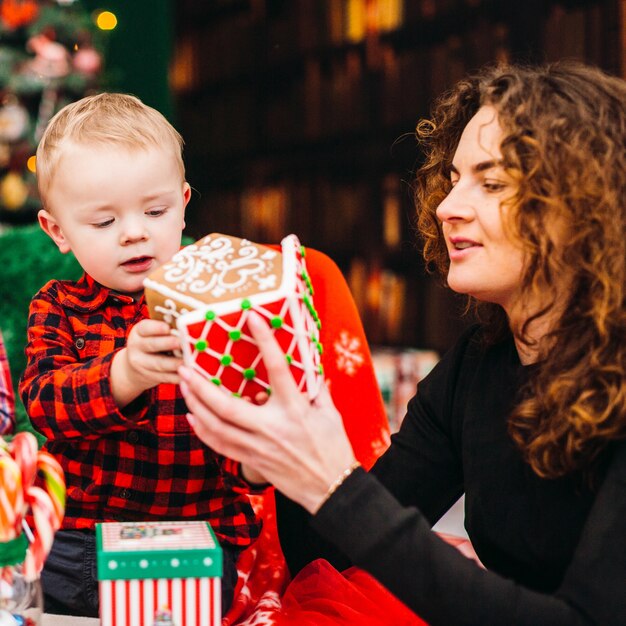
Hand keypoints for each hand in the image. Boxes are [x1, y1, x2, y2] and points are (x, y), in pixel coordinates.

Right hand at [111, 319, 181, 406]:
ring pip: (159, 363)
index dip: (156, 328)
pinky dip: (177, 376)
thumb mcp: (152, 334)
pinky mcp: (150, 377)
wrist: (133, 369)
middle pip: (152, 345)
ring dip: (175, 363)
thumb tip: (189, 323)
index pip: (145, 328)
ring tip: (188, 361)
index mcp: (139, 332)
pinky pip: (165, 377)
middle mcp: (137, 347)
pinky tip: (188, 373)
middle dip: (168, 343)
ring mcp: (142, 364)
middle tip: (181, 342)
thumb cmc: (152, 343)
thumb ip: (167, 328)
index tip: (167, 327)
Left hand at [179, 312, 356, 513]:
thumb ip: (319, 390)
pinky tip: (193, 418)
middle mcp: (273, 427)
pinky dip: (204, 431)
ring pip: (218, 427)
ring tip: (183, 388)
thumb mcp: (331, 414)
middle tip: (185, 368)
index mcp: (295, 408)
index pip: (278, 368)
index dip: (265, 341)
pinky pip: (222, 446)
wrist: (331, 489)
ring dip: (196, 407)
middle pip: (228, 406)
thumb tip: (313, 369)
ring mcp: (259, 446)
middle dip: (202, 387)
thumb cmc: (334, 449)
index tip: (252, 318)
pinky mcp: (253, 461)